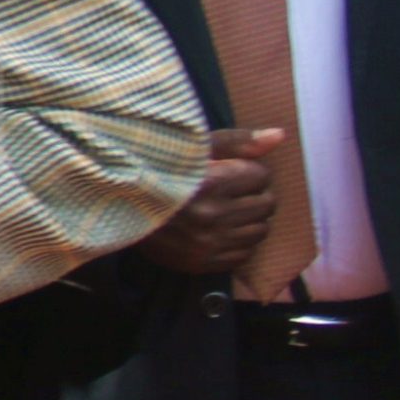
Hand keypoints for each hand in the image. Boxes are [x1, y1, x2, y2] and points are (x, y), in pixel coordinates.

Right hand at [137, 128, 283, 275]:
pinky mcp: (203, 263)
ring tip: (226, 211)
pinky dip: (237, 242)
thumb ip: (238, 142)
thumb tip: (280, 136)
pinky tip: (219, 231)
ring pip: (260, 231)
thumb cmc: (159, 173)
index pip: (262, 176)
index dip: (248, 171)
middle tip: (231, 192)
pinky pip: (244, 255)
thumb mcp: (194, 150)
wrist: (120, 208)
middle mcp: (212, 216)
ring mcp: (208, 243)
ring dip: (248, 220)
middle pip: (267, 205)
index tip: (230, 171)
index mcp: (210, 183)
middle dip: (254, 195)